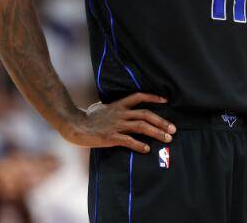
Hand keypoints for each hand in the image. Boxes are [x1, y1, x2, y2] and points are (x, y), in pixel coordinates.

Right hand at [58, 92, 175, 153]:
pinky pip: (128, 141)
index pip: (139, 97)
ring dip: (156, 132)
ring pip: (141, 126)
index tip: (166, 100)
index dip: (153, 97)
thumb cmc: (86, 118)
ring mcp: (116, 125)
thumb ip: (112, 108)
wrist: (73, 125)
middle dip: (162, 121)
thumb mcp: (101, 107)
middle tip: (173, 129)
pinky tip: (146, 150)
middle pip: (146, 114)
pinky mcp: (111, 137)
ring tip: (167, 139)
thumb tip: (116, 107)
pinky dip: (139, 145)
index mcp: (118, 105)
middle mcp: (120, 113)